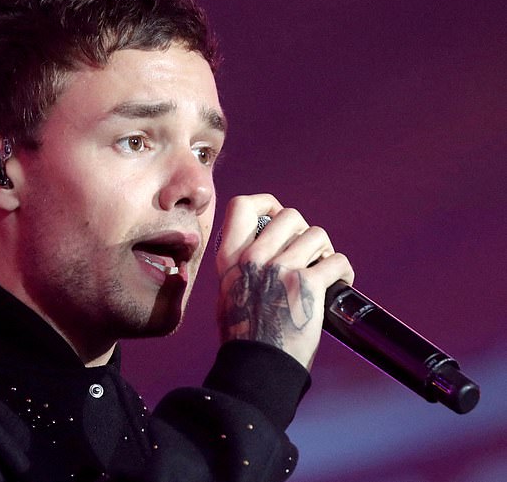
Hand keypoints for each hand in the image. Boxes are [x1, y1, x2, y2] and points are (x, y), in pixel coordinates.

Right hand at [215, 194, 354, 369]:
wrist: (257, 367)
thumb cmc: (245, 335)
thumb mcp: (228, 292)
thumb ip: (242, 266)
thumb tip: (263, 248)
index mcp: (231, 258)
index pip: (242, 205)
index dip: (266, 203)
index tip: (277, 217)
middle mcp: (253, 257)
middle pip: (290, 215)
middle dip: (304, 231)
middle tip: (308, 253)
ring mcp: (280, 269)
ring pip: (318, 235)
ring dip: (325, 252)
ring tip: (324, 271)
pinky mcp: (307, 284)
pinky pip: (337, 261)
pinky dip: (343, 272)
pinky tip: (339, 284)